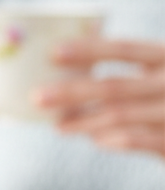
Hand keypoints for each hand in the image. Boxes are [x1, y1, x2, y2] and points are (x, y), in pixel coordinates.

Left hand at [34, 39, 164, 157]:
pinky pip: (137, 141)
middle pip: (114, 85)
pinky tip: (95, 140)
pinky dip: (112, 140)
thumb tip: (69, 69)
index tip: (53, 52)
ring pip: (120, 115)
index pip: (124, 48)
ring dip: (83, 120)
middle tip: (37, 97)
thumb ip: (129, 73)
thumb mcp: (160, 74)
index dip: (89, 49)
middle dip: (72, 92)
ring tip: (58, 125)